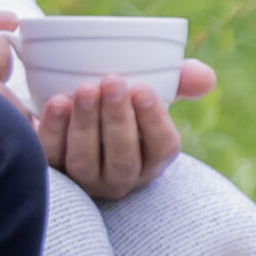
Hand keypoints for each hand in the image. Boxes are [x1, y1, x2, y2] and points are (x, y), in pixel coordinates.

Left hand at [40, 63, 216, 199]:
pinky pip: (52, 155)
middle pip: (123, 157)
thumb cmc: (117, 104)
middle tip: (113, 81)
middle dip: (118, 119)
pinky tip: (58, 103)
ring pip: (86, 160)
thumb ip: (179, 81)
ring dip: (86, 123)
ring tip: (85, 89)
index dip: (155, 121)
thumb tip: (205, 77)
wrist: (65, 114)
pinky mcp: (50, 170)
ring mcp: (83, 179)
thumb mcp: (146, 94)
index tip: (144, 89)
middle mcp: (119, 176)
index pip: (162, 149)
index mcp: (150, 159)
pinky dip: (54, 128)